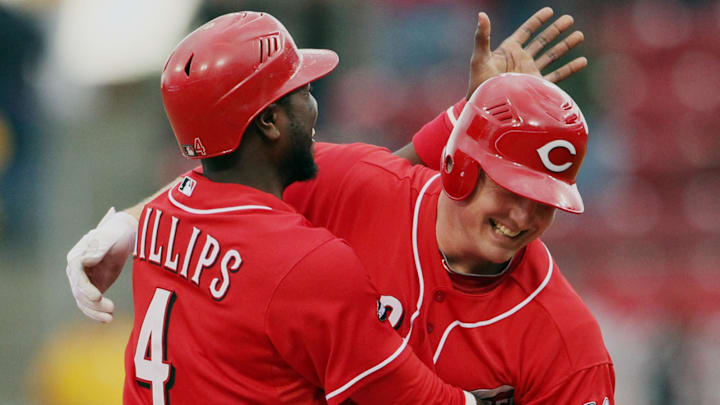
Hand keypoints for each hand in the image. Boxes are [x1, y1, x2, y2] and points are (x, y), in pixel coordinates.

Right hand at [66, 207, 136, 321]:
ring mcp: (83, 280)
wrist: (122, 235)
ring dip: (95, 311)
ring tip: (110, 318)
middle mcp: (75, 271)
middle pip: (80, 292)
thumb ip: (98, 248)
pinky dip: (96, 312)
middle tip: (111, 309)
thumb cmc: (115, 234)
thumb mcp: (108, 238)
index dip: (86, 288)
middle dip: (94, 304)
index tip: (98, 297)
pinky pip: (90, 303)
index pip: (77, 276)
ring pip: (84, 301)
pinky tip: (106, 319)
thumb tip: (87, 260)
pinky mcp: (92, 287)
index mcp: (76, 257)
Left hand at [467, 7, 586, 98]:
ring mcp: (530, 73)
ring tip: (579, 35)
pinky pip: (557, 76)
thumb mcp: (480, 58)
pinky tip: (582, 61)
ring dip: (565, 45)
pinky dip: (570, 68)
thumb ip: (482, 37)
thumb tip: (481, 15)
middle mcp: (521, 60)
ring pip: (552, 56)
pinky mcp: (536, 86)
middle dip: (556, 30)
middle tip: (570, 19)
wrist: (486, 107)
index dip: (537, 21)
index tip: (550, 11)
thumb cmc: (479, 83)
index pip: (526, 31)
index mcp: (509, 50)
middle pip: (543, 41)